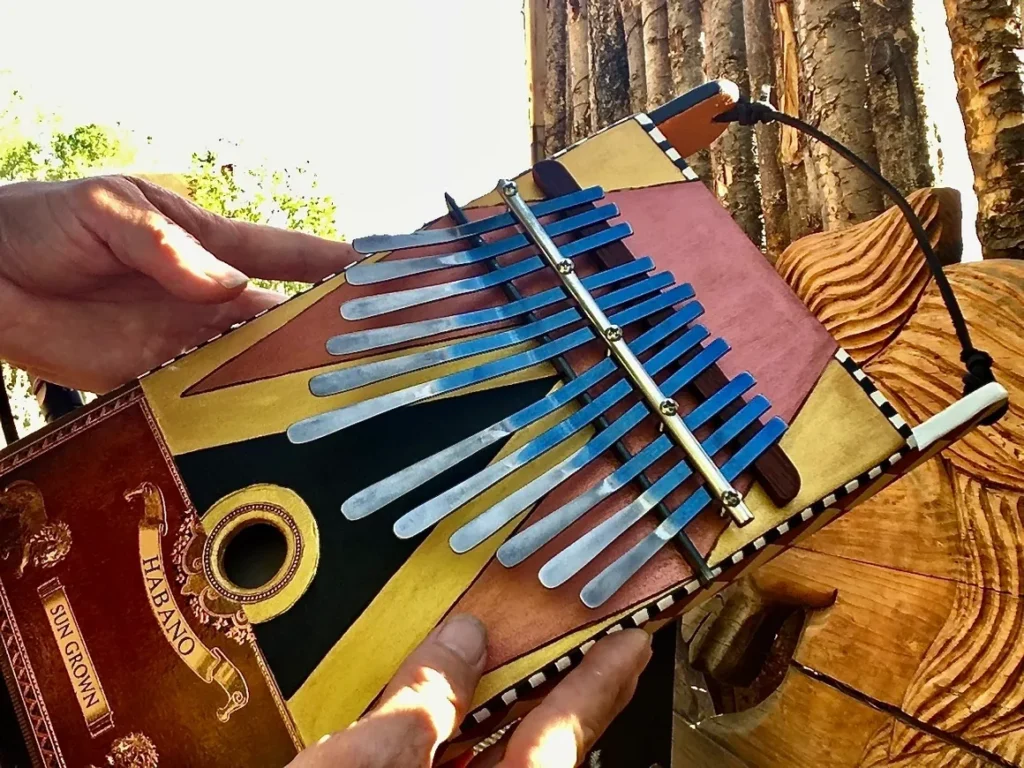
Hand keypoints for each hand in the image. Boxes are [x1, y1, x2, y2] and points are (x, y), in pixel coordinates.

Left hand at [0, 176, 355, 391]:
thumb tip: (223, 288)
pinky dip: (239, 413)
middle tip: (377, 350)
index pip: (283, 254)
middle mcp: (207, 297)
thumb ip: (164, 246)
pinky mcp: (153, 379)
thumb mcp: (106, 211)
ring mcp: (183, 341)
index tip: (382, 272)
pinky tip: (270, 425)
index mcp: (205, 244)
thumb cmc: (42, 221)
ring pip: (255, 362)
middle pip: (282, 317)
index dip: (333, 263)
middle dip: (329, 330)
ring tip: (339, 397)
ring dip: (292, 378)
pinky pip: (207, 399)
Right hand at [288, 615, 651, 767]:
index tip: (631, 643)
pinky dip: (472, 765)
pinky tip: (450, 743)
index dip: (599, 682)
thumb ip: (420, 703)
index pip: (563, 736)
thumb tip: (460, 643)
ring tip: (516, 688)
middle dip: (567, 709)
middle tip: (595, 660)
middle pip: (545, 764)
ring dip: (514, 736)